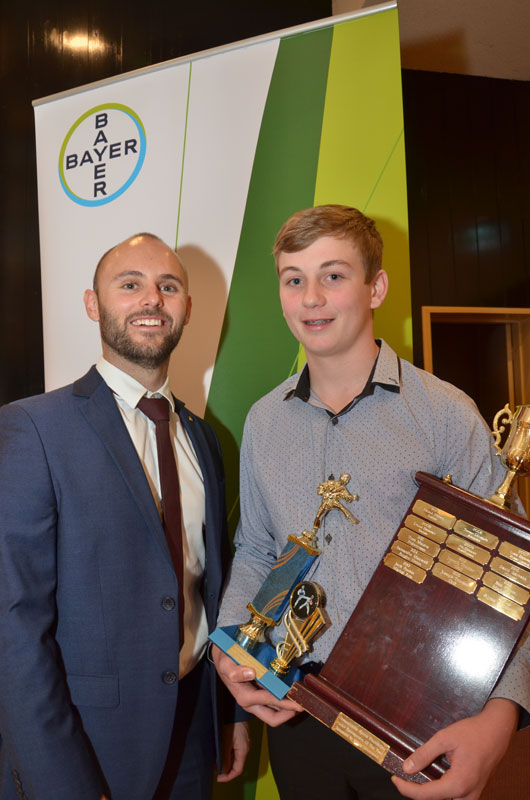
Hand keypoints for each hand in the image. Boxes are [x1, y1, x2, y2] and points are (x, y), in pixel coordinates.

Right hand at [212, 645, 299, 725]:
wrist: (223, 658)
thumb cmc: (226, 661)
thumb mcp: (226, 663)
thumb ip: (235, 671)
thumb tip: (250, 673)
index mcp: (244, 697)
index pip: (268, 702)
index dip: (284, 704)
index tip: (298, 703)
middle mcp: (251, 703)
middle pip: (272, 718)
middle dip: (289, 714)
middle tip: (303, 706)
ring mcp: (256, 701)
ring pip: (275, 713)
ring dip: (288, 709)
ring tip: (302, 701)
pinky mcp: (259, 696)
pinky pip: (274, 704)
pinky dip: (284, 702)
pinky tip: (293, 694)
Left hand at [216, 721, 250, 781]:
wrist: (235, 710)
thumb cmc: (232, 723)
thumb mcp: (225, 741)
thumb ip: (224, 757)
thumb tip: (222, 771)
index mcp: (243, 750)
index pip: (237, 770)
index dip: (228, 777)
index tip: (218, 778)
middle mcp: (245, 748)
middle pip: (236, 765)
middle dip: (225, 768)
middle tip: (214, 768)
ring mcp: (243, 743)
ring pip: (234, 757)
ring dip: (225, 761)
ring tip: (215, 760)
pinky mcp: (241, 739)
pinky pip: (234, 750)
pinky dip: (227, 754)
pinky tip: (219, 751)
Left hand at [391, 698, 518, 799]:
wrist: (497, 730)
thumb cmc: (474, 732)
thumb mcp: (444, 738)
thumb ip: (424, 754)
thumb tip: (407, 767)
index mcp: (458, 783)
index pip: (425, 795)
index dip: (406, 788)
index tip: (395, 779)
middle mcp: (467, 795)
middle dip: (417, 792)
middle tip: (403, 778)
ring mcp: (473, 795)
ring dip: (430, 792)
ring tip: (416, 778)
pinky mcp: (474, 791)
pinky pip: (454, 796)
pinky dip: (441, 790)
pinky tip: (432, 777)